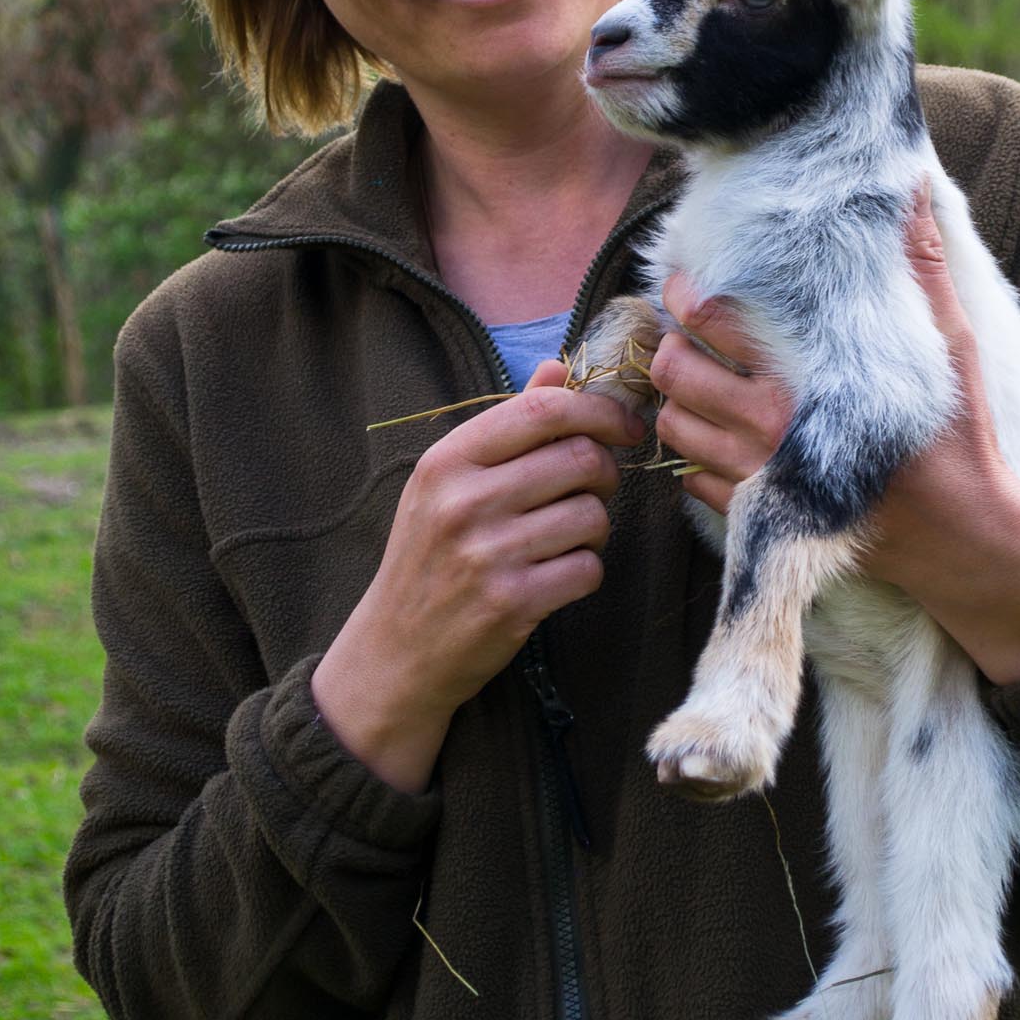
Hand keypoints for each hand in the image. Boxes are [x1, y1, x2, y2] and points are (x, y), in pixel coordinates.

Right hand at [312, 362, 644, 791]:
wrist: (395, 651)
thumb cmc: (430, 558)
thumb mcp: (448, 485)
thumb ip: (508, 426)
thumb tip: (558, 368)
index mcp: (447, 461)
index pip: (542, 410)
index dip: (599, 411)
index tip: (624, 426)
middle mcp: (462, 503)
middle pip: (580, 458)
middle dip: (604, 474)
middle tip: (591, 491)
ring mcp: (486, 555)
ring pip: (592, 516)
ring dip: (596, 527)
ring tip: (567, 539)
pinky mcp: (511, 604)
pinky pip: (588, 569)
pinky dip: (585, 572)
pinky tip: (557, 577)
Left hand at [651, 186, 1019, 684]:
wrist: (962, 534)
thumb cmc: (954, 433)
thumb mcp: (947, 341)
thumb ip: (919, 265)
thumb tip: (915, 186)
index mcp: (805, 374)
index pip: (710, 318)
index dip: (685, 294)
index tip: (687, 284)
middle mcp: (769, 426)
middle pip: (674, 371)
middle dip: (672, 348)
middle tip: (688, 339)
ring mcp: (757, 475)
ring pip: (673, 425)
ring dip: (677, 401)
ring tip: (699, 386)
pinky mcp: (756, 517)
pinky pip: (690, 481)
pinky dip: (693, 456)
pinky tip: (719, 439)